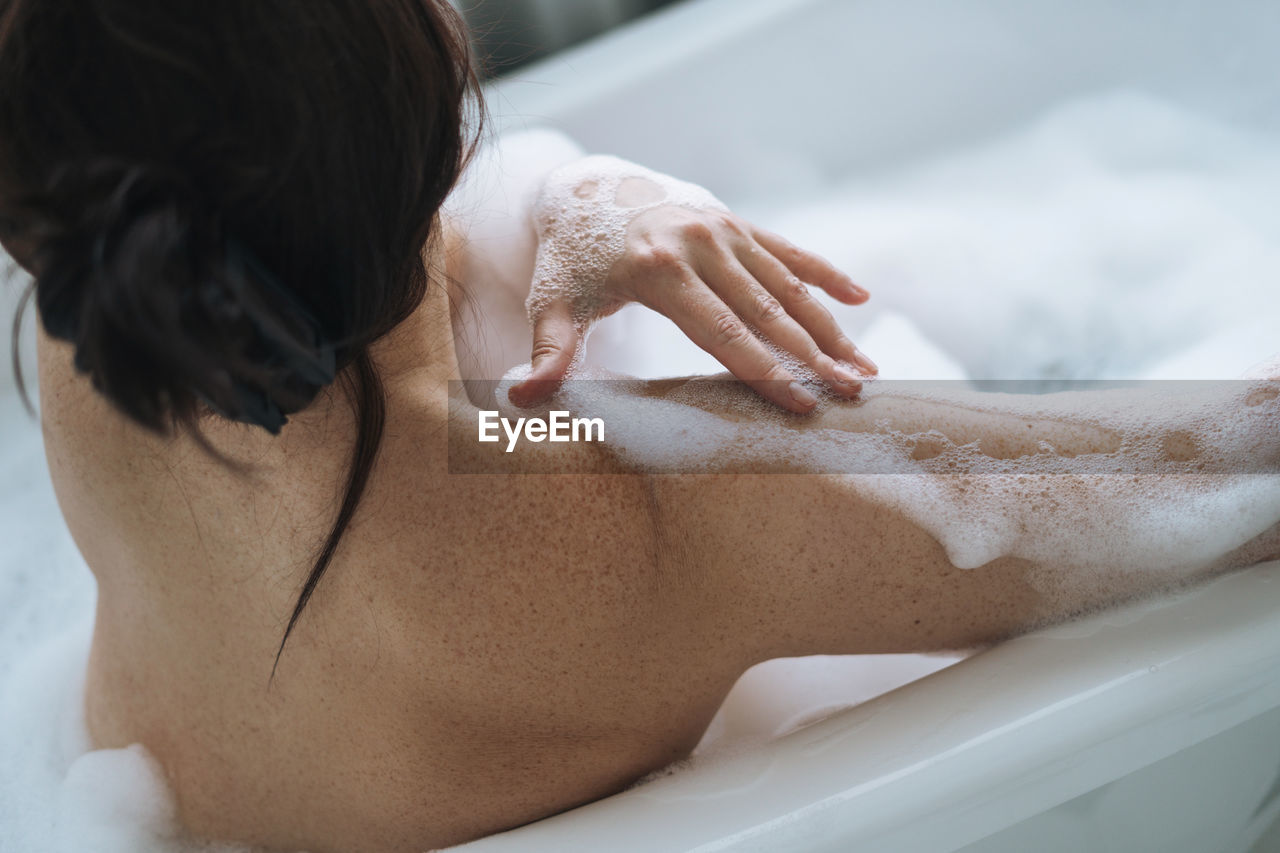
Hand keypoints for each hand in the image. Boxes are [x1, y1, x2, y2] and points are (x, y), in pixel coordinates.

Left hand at [509, 202, 876, 411]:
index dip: (764, 371)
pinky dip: (824, 273)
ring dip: (830, 326)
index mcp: (660, 269)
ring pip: (788, 284)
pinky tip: (862, 300)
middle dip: (814, 356)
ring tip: (864, 366)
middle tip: (852, 394)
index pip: (723, 331)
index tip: (800, 404)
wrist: (585, 184)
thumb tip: (521, 400)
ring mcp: (725, 228)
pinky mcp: (736, 220)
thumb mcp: (551, 302)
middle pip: (767, 311)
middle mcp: (701, 243)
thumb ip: (548, 352)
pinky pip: (788, 249)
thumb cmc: (569, 257)